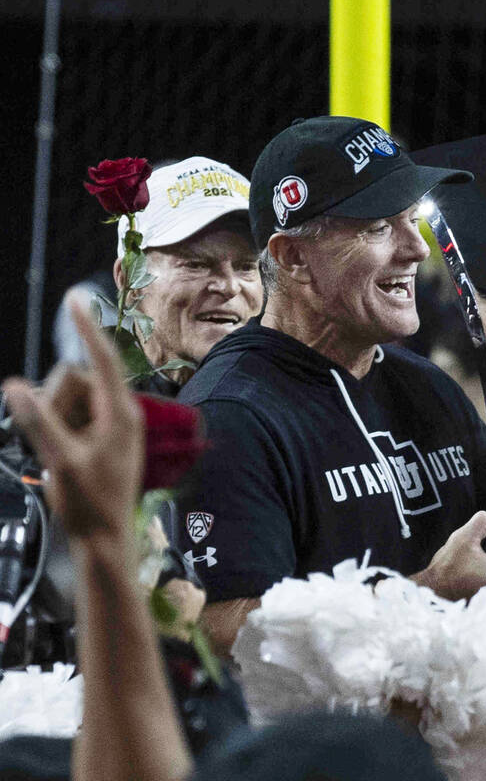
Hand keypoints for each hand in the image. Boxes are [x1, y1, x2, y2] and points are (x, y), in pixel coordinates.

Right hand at [3, 297, 143, 543]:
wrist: (104, 539)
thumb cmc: (89, 502)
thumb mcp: (60, 460)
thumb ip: (38, 421)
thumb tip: (14, 385)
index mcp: (121, 413)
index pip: (103, 359)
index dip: (86, 328)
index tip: (75, 298)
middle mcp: (119, 412)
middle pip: (73, 380)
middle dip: (53, 402)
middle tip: (58, 444)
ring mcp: (108, 424)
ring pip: (65, 398)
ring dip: (53, 419)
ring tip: (63, 456)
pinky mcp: (97, 436)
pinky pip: (66, 416)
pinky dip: (55, 429)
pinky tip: (62, 459)